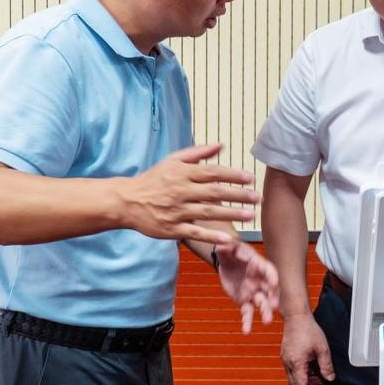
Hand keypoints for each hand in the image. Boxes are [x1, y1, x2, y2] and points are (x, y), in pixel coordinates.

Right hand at [123, 144, 259, 243]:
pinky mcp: (171, 229)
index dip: (232, 175)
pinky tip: (228, 239)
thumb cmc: (154, 179)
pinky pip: (194, 233)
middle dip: (238, 195)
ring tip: (250, 216)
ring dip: (230, 214)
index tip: (250, 178)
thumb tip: (221, 145)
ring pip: (207, 212)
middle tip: (257, 198)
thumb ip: (198, 154)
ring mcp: (176, 211)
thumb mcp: (173, 161)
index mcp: (182, 173)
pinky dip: (211, 236)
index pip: (212, 172)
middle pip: (214, 192)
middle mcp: (180, 191)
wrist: (126, 201)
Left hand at [213, 240, 280, 333]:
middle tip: (275, 306)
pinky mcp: (245, 300)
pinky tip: (246, 331)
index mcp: (258, 264)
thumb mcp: (227, 246)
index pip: (268, 270)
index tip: (274, 283)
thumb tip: (224, 243)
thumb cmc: (230, 250)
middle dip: (274, 297)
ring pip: (262, 303)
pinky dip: (247, 321)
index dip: (271, 276)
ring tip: (267, 322)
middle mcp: (259, 279)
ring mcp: (254, 291)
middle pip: (270, 289)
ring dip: (266, 312)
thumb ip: (226, 245)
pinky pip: (248, 312)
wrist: (226, 260)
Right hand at [280, 314, 334, 384]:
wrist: (296, 316)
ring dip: (304, 382)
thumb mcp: (322, 349)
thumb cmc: (308, 329)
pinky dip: (300, 374)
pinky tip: (310, 371)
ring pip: (292, 378)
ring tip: (317, 381)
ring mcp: (285, 358)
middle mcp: (288, 362)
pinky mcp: (286, 355)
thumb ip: (326, 366)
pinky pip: (291, 370)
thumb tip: (329, 378)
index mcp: (296, 363)